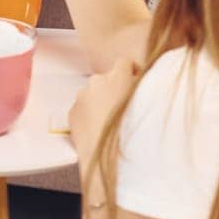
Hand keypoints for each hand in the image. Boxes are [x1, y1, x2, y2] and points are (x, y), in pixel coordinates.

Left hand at [68, 58, 141, 189]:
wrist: (106, 156)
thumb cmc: (131, 132)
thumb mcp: (147, 105)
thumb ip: (143, 90)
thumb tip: (143, 83)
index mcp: (118, 77)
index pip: (124, 62)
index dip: (131, 72)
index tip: (135, 82)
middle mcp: (97, 82)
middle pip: (107, 78)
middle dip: (114, 88)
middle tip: (123, 107)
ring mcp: (82, 96)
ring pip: (93, 93)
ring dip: (100, 101)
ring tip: (110, 122)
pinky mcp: (72, 111)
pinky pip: (83, 108)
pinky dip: (89, 114)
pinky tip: (99, 129)